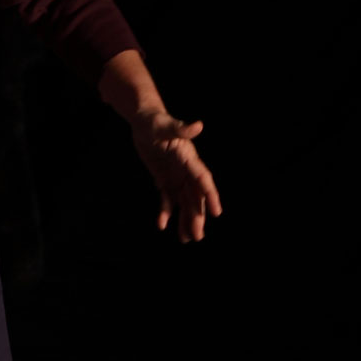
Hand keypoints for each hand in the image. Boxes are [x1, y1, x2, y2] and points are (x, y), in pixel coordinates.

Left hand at [132, 110, 221, 242]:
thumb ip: (181, 127)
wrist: (143, 121)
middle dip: (197, 216)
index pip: (203, 178)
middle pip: (194, 197)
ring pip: (184, 202)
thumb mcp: (165, 124)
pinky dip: (165, 212)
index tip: (217, 212)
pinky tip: (162, 225)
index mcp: (189, 158)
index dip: (210, 195)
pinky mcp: (164, 180)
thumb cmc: (155, 120)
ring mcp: (176, 176)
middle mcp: (186, 170)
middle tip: (197, 236)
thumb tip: (198, 125)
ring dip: (185, 220)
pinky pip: (167, 199)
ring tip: (186, 239)